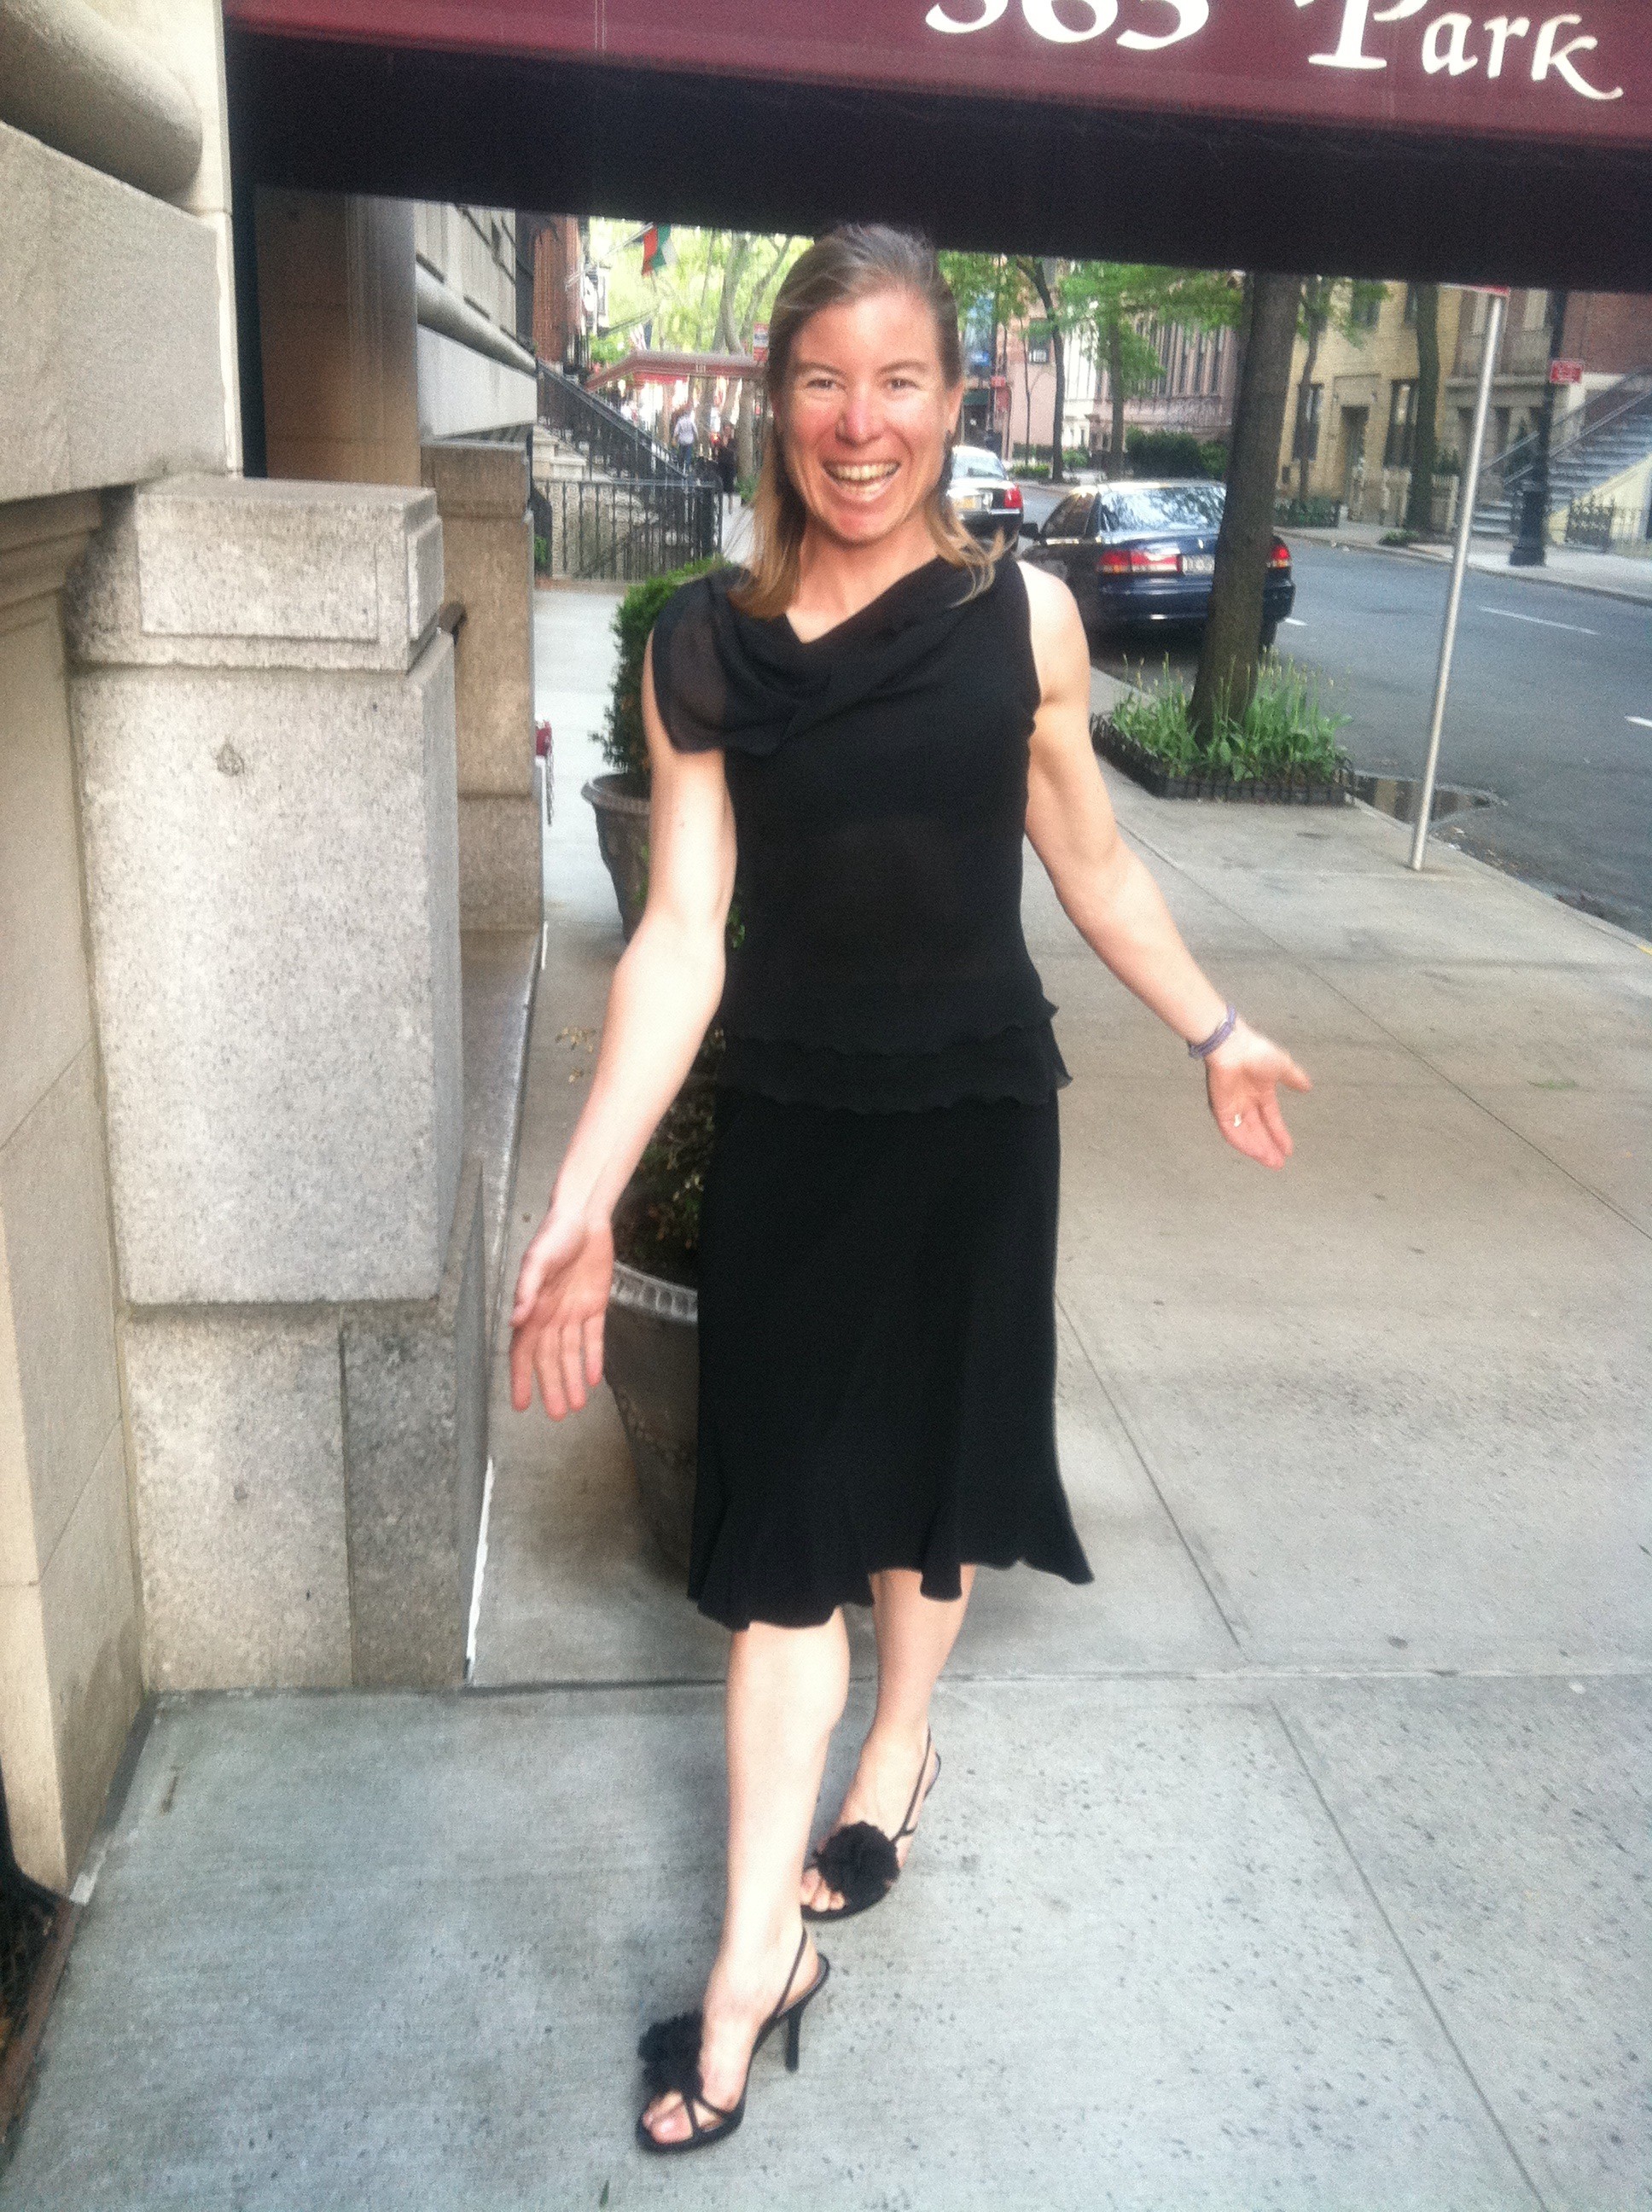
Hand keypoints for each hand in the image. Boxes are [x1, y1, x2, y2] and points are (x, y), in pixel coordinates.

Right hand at [508, 1207, 614, 1418]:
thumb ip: (526, 1289)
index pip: (523, 1352)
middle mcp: (550, 1315)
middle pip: (549, 1359)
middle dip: (552, 1387)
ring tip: (576, 1406)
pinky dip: (593, 1357)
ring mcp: (572, 1312)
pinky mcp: (595, 1305)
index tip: (521, 1405)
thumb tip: (514, 1320)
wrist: (585, 1215)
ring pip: (571, 1353)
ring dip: (572, 1378)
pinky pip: (593, 1337)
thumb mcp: (537, 1260)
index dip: (522, 1378)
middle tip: (558, 1415)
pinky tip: (594, 1378)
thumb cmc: (554, 1234)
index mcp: (532, 1308)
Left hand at [1204, 1022, 1311, 1168]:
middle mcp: (1246, 1102)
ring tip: (1270, 1162)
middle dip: (1269, 1147)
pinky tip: (1254, 1152)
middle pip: (1258, 1131)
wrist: (1233, 1047)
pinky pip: (1230, 1131)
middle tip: (1278, 1164)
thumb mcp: (1283, 1066)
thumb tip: (1307, 1087)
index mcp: (1261, 1092)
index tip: (1289, 1150)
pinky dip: (1242, 1143)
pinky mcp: (1220, 1109)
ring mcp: (1232, 1106)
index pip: (1271, 1119)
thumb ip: (1294, 1078)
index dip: (1279, 1134)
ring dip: (1258, 1149)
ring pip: (1245, 1134)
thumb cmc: (1256, 1051)